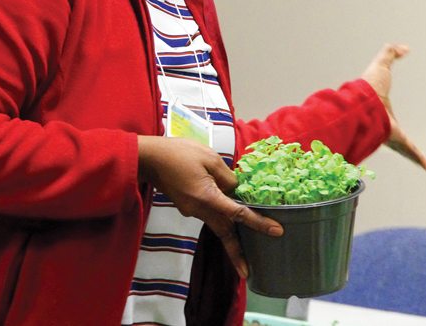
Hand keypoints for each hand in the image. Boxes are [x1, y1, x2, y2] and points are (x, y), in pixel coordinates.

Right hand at [137, 135, 282, 278]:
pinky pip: (208, 214)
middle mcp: (199, 209)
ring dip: (230, 234)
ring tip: (243, 247)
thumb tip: (237, 190)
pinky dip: (220, 217)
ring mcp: (191, 210)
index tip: (276, 232)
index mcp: (207, 197)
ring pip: (216, 224)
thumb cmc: (178, 153)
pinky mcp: (186, 206)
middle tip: (247, 272)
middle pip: (224, 232)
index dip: (259, 223)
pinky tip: (227, 212)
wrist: (149, 159)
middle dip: (236, 253)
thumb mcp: (209, 158)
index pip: (238, 214)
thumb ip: (227, 176)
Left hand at [360, 43, 425, 169]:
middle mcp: (384, 123)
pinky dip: (418, 157)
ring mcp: (390, 133)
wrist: (364, 104)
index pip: (387, 113)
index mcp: (381, 108)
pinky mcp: (396, 140)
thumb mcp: (380, 65)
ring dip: (411, 154)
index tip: (394, 121)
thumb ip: (390, 53)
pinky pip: (409, 149)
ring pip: (403, 146)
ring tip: (422, 163)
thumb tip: (405, 47)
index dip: (390, 116)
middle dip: (401, 141)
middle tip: (407, 147)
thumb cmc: (369, 86)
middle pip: (396, 134)